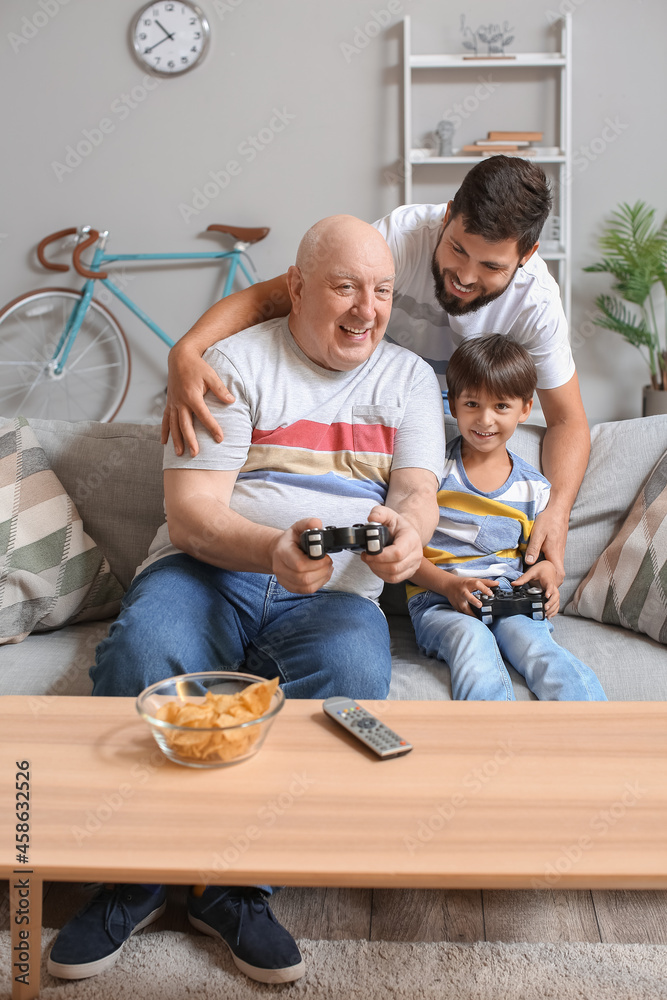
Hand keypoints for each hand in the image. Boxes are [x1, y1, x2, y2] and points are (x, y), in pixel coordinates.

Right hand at [161, 343, 233, 457]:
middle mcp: (180, 402)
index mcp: (192, 395)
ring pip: (173, 425)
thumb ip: (220, 389)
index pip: (204, 415)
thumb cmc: (197, 366)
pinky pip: (166, 419)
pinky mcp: (169, 403)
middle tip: (195, 454)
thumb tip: (232, 401)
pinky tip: (164, 442)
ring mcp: (173, 403)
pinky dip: (165, 431)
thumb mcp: (211, 375)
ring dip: (176, 440)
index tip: (220, 438)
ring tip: (179, 454)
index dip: (212, 427)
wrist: (180, 357)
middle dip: (190, 440)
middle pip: (185, 425)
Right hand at [271, 518, 333, 593]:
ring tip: (327, 567)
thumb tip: (317, 524)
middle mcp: (281, 568)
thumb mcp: (298, 527)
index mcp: (282, 552)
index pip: (299, 564)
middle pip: (304, 578)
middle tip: (328, 562)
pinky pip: (306, 591)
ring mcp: (284, 580)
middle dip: (322, 571)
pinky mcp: (290, 587)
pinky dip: (319, 583)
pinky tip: (322, 574)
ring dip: (322, 577)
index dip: (317, 563)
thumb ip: (308, 523)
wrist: (278, 551)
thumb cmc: (290, 540)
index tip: (325, 556)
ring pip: (307, 587)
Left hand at [359, 505, 430, 583]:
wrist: (408, 533)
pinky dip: (381, 575)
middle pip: (395, 567)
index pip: (398, 553)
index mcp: (411, 539)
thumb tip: (371, 519)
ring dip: (377, 570)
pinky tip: (376, 566)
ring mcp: (414, 565)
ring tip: (370, 560)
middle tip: (365, 556)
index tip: (368, 553)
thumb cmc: (397, 525)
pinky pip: (394, 580)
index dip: (381, 556)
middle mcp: (416, 554)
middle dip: (375, 564)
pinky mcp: (409, 573)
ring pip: (393, 576)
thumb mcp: (388, 514)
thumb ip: (379, 513)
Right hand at [441, 576, 498, 616]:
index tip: (490, 593)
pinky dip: (467, 616)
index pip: (476, 584)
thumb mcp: (473, 580)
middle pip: (467, 596)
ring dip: (471, 613)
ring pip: (463, 607)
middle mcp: (463, 591)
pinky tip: (473, 620)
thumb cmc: (463, 583)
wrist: (448, 585)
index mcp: (468, 583)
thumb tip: (497, 583)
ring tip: (478, 618)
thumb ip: (486, 582)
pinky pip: (461, 612)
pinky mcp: (455, 605)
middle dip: (473, 601)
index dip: (484, 588)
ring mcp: (458, 599)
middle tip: (480, 605)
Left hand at [513, 561, 559, 617]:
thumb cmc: (540, 569)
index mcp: (548, 580)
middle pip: (556, 595)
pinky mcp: (554, 595)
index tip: (547, 596)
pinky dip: (554, 610)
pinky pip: (557, 603)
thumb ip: (523, 578)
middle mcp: (553, 586)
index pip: (550, 586)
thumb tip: (513, 583)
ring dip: (553, 608)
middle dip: (551, 603)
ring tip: (546, 615)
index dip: (549, 591)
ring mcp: (554, 591)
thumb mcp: (531, 572)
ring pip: (557, 601)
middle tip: (545, 608)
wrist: (548, 567)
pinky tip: (549, 616)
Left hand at [523, 506, 567, 585]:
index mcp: (554, 553)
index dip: (554, 583)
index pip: (558, 573)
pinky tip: (542, 567)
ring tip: (540, 580)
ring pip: (557, 568)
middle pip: (559, 573)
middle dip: (552, 582)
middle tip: (541, 587)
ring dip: (551, 575)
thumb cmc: (548, 521)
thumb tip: (529, 562)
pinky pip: (556, 562)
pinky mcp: (558, 548)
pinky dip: (551, 568)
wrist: (558, 510)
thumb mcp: (538, 534)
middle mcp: (559, 554)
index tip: (546, 588)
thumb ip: (533, 548)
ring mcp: (560, 551)